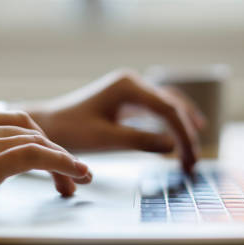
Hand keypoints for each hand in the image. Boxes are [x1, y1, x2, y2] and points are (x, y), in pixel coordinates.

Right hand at [0, 112, 90, 232]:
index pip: (13, 123)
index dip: (38, 140)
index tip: (50, 160)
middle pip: (29, 129)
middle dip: (54, 150)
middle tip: (69, 175)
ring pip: (38, 141)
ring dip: (64, 161)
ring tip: (78, 180)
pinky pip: (37, 156)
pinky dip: (63, 163)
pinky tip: (76, 173)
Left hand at [28, 70, 203, 171]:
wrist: (48, 125)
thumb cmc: (70, 130)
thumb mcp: (105, 139)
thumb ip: (139, 141)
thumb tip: (173, 147)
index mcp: (127, 86)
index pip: (167, 110)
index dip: (184, 135)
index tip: (190, 160)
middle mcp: (132, 82)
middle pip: (172, 105)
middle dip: (187, 133)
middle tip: (194, 162)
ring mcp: (130, 89)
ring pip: (168, 104)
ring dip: (183, 126)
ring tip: (195, 149)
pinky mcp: (127, 99)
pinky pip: (158, 108)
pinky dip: (171, 123)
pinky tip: (182, 135)